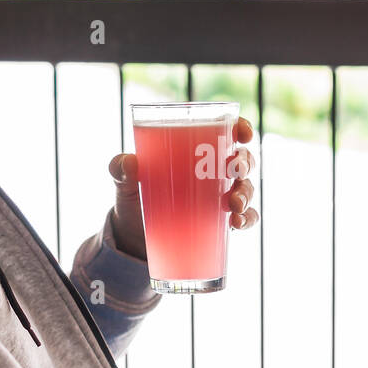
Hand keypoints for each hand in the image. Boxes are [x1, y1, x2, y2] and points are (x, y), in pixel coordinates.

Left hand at [109, 116, 258, 259]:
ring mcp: (219, 198)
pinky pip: (245, 217)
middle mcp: (213, 173)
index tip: (244, 134)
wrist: (133, 238)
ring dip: (246, 193)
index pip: (226, 132)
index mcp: (195, 152)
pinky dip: (247, 219)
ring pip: (246, 188)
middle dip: (244, 163)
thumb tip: (129, 162)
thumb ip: (120, 171)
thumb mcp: (124, 184)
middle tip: (233, 170)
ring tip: (233, 204)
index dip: (241, 128)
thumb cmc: (134, 200)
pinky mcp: (221, 223)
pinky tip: (237, 222)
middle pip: (241, 160)